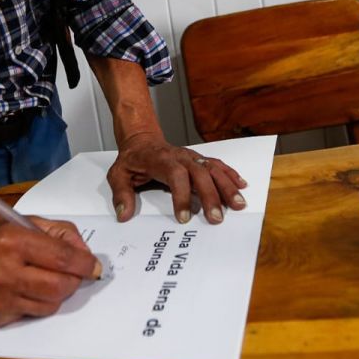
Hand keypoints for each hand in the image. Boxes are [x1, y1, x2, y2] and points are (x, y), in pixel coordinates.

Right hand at [0, 209, 100, 326]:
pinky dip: (35, 302)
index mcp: (12, 241)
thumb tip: (86, 257)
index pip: (61, 258)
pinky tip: (22, 288)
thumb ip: (60, 235)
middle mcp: (3, 272)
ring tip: (43, 278)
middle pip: (59, 287)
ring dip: (56, 293)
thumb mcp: (25, 222)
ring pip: (50, 305)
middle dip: (74, 281)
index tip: (94, 267)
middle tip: (73, 274)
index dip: (84, 264)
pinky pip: (31, 314)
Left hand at [107, 132, 247, 224]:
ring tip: (239, 205)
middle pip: (200, 174)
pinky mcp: (199, 159)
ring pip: (213, 169)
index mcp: (161, 160)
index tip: (184, 217)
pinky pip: (217, 165)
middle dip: (210, 196)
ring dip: (227, 187)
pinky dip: (230, 174)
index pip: (176, 176)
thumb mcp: (118, 174)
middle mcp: (181, 157)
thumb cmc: (132, 159)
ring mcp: (192, 157)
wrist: (142, 140)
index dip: (182, 196)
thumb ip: (121, 194)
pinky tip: (241, 185)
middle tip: (217, 218)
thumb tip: (124, 214)